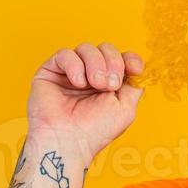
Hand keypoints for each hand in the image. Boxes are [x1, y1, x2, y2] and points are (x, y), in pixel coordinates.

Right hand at [27, 43, 145, 159]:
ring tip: (94, 85)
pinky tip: (78, 83)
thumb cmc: (95, 130)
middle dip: (113, 63)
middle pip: (106, 49)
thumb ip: (134, 86)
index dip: (129, 59)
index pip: (122, 58)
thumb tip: (136, 68)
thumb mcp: (126, 108)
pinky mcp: (51, 71)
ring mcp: (71, 72)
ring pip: (86, 48)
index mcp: (108, 83)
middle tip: (109, 85)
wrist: (69, 140)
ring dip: (95, 64)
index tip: (134, 69)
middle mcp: (90, 75)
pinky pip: (65, 54)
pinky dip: (75, 66)